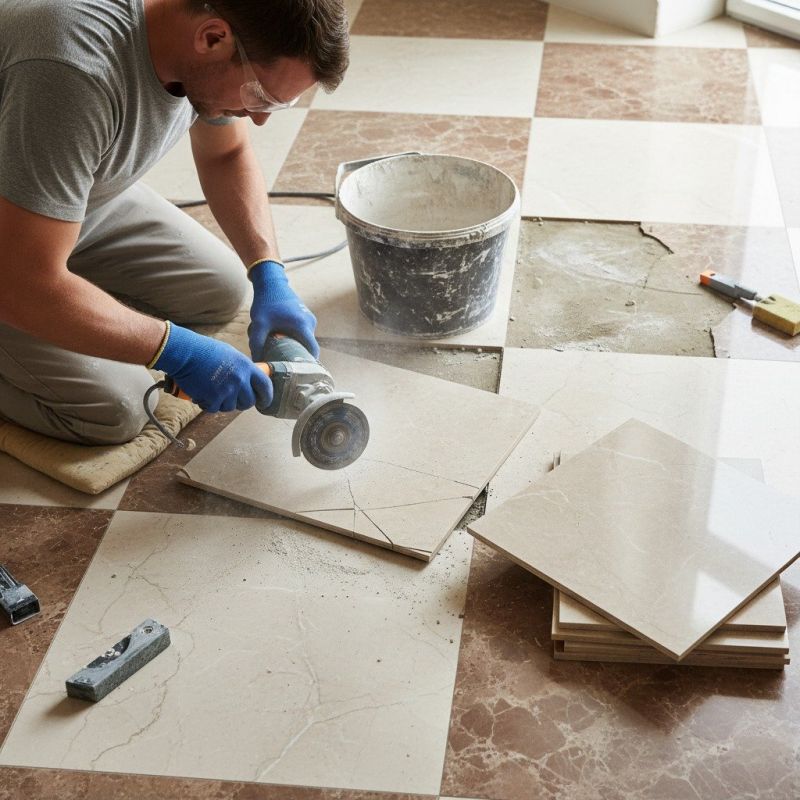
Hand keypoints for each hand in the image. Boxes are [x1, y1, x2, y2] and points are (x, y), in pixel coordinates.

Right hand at [152, 323, 272, 412]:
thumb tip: (248, 381)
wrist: (185, 352)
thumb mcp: (231, 355)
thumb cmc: (205, 351)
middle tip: (231, 399)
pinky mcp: (213, 398)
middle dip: (241, 403)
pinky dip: (208, 404)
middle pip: (249, 402)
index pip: (265, 386)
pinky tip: (202, 395)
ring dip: (222, 403)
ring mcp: (227, 390)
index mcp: (247, 366)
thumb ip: (242, 369)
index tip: (264, 402)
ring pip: (230, 407)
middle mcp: (240, 379)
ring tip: (212, 392)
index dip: (266, 397)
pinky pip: (214, 409)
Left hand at [248, 259, 318, 360]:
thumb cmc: (266, 302)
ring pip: (304, 339)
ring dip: (294, 344)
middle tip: (283, 360)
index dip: (307, 364)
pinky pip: (303, 331)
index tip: (297, 371)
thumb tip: (256, 362)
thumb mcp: (259, 324)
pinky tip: (280, 336)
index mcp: (303, 326)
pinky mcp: (306, 315)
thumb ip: (257, 344)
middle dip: (296, 354)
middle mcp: (310, 323)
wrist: (271, 282)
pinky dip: (294, 336)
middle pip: (307, 346)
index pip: (313, 352)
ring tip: (279, 345)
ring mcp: (309, 318)